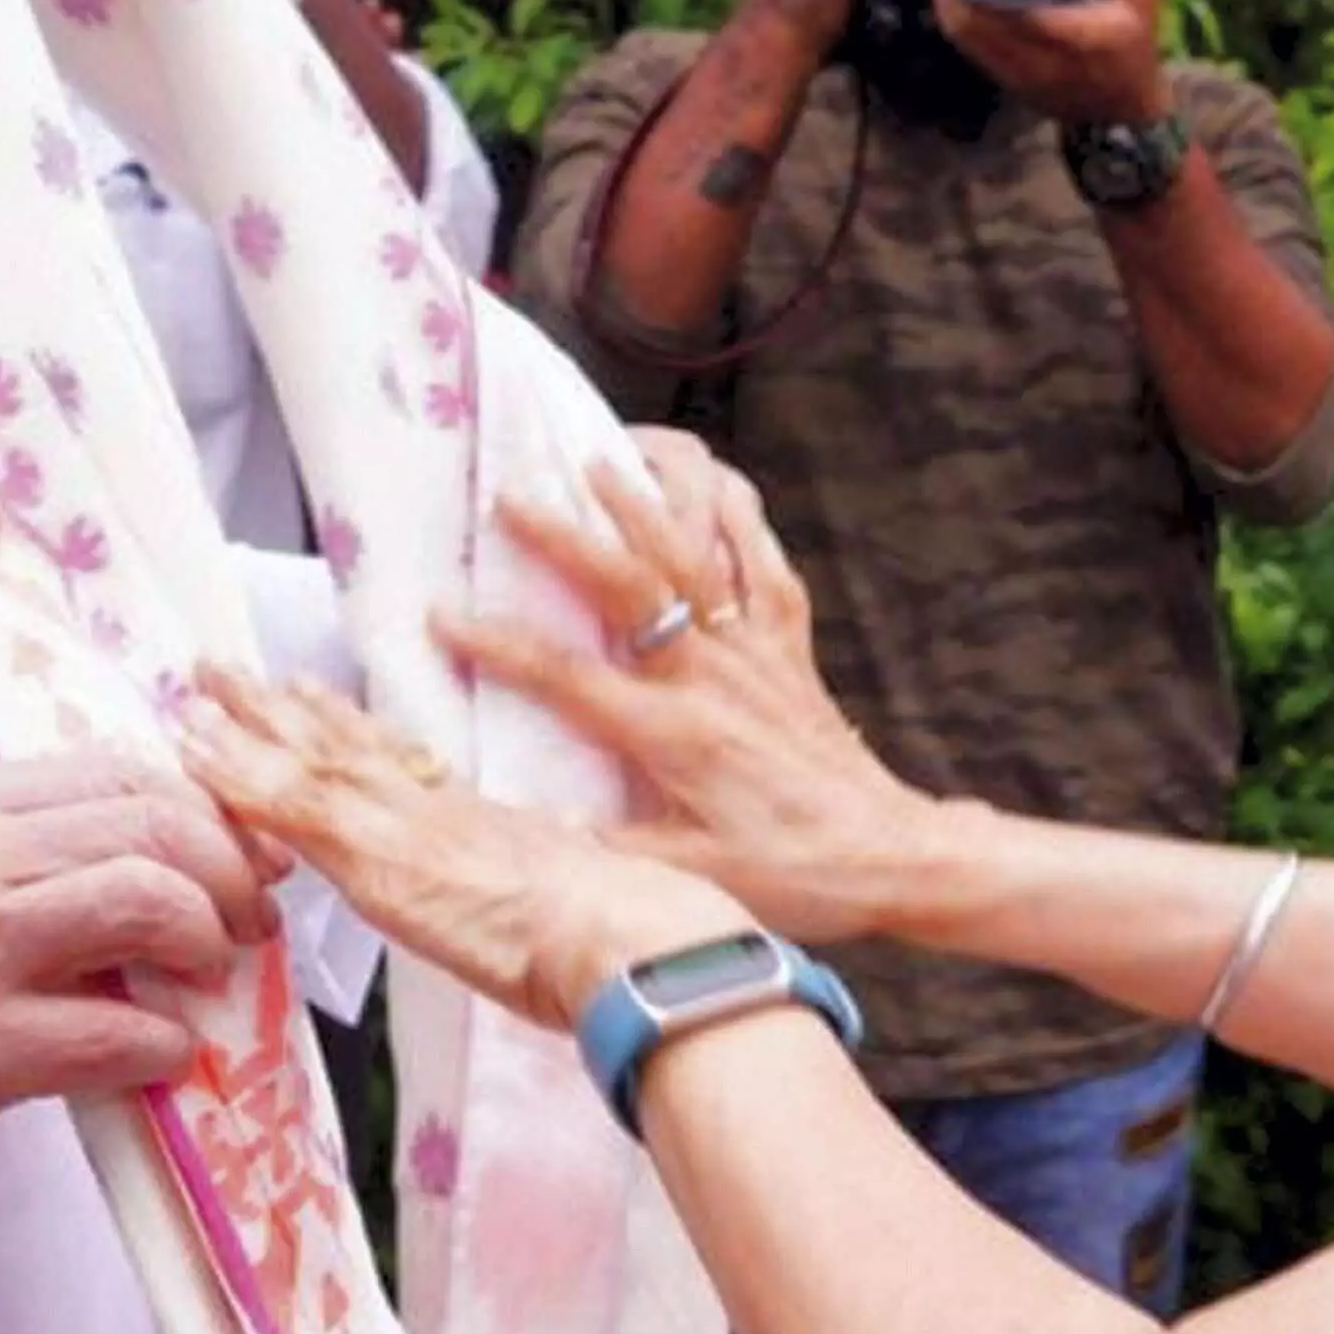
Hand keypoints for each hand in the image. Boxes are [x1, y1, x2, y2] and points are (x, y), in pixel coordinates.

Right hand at [0, 753, 280, 1194]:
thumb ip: (15, 844)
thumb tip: (148, 855)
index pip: (125, 773)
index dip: (210, 813)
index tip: (241, 852)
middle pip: (155, 825)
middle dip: (231, 872)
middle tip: (250, 918)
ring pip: (146, 901)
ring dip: (208, 943)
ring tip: (209, 977)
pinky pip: (116, 1031)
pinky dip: (164, 1043)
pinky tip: (161, 1056)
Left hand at [184, 675, 751, 1035]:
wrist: (636, 943)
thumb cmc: (634, 940)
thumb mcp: (588, 903)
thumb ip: (555, 892)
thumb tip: (553, 896)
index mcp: (488, 825)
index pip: (402, 768)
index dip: (351, 729)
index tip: (312, 694)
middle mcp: (440, 813)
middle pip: (347, 747)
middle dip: (283, 709)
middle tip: (226, 670)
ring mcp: (407, 831)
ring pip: (309, 764)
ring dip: (244, 724)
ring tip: (196, 685)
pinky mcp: (380, 861)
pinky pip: (293, 810)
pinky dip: (239, 778)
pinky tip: (195, 755)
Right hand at [428, 442, 945, 946]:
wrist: (890, 852)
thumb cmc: (791, 873)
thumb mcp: (689, 879)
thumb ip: (608, 851)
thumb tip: (532, 828)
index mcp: (673, 732)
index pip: (568, 677)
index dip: (501, 644)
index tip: (443, 615)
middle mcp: (712, 675)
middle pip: (630, 585)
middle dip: (567, 535)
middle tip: (512, 493)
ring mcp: (756, 652)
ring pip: (697, 554)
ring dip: (647, 501)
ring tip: (605, 455)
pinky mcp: (791, 647)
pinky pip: (764, 565)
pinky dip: (740, 518)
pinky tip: (717, 483)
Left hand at [936, 0, 1171, 128]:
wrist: (1126, 114)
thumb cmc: (1136, 50)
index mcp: (1070, 35)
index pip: (1007, 4)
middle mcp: (1034, 59)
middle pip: (968, 21)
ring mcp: (1014, 75)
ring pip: (960, 35)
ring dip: (947, 1)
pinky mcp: (1005, 83)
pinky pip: (967, 48)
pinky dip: (956, 20)